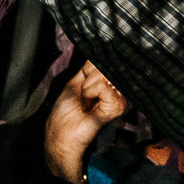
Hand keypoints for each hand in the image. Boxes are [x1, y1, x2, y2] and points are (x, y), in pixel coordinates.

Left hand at [42, 62, 128, 183]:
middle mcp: (120, 89)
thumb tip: (101, 50)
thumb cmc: (66, 111)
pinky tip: (89, 104)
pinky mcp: (119, 105)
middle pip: (107, 64)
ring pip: (105, 74)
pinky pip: (103, 86)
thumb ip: (91, 67)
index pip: (109, 59)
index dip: (94, 66)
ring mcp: (122, 97)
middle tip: (84, 95)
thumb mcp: (77, 82)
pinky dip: (90, 92)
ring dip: (87, 87)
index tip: (85, 81)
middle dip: (89, 77)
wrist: (60, 134)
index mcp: (111, 83)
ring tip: (86, 101)